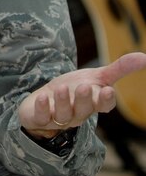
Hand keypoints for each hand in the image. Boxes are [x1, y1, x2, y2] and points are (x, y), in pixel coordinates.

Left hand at [18, 52, 145, 138]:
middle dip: (84, 99)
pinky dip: (42, 107)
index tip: (108, 90)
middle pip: (83, 110)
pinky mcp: (40, 118)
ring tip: (61, 88)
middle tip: (84, 86)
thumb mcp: (96, 77)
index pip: (103, 105)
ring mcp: (59, 117)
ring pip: (63, 114)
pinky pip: (41, 116)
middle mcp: (78, 113)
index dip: (105, 100)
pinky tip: (42, 97)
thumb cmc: (74, 89)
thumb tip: (145, 57)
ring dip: (62, 101)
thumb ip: (119, 69)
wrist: (45, 101)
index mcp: (93, 103)